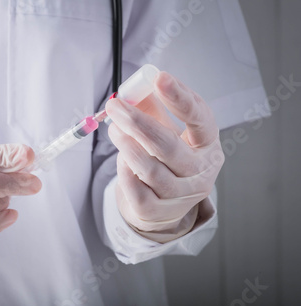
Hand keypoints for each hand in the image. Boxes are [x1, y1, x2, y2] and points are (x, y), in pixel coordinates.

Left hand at [106, 71, 224, 242]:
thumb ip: (152, 107)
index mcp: (207, 146)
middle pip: (168, 146)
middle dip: (137, 122)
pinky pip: (135, 189)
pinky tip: (120, 158)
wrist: (164, 205)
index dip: (180, 98)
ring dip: (127, 145)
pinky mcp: (156, 212)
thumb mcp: (168, 130)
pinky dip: (123, 170)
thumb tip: (131, 89)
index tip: (159, 78)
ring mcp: (179, 196)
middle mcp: (199, 173)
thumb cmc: (167, 160)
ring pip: (149, 169)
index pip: (200, 119)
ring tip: (114, 129)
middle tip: (115, 105)